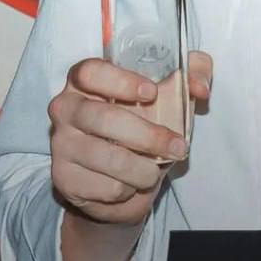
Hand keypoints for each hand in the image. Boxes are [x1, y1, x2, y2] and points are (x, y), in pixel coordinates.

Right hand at [48, 51, 212, 225]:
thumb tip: (199, 87)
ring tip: (155, 170)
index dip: (120, 81)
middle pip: (102, 118)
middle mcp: (66, 108)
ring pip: (106, 157)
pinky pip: (103, 186)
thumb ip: (193, 74)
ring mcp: (61, 145)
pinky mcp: (63, 179)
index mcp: (85, 80)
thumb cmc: (146, 123)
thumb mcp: (172, 94)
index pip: (90, 72)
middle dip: (147, 135)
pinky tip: (129, 183)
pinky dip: (127, 189)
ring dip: (142, 169)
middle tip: (177, 146)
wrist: (125, 178)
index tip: (152, 92)